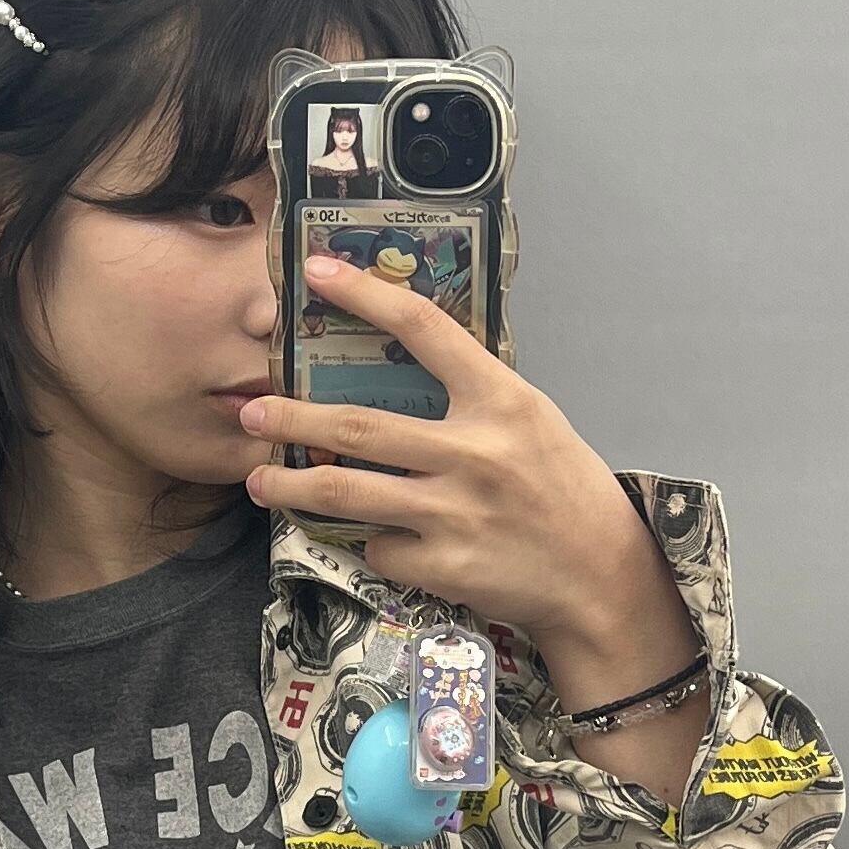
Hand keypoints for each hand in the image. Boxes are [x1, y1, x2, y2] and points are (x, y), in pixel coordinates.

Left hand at [238, 252, 701, 705]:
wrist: (599, 575)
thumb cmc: (564, 490)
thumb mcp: (532, 423)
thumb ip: (473, 397)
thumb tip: (403, 368)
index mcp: (500, 401)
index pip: (423, 328)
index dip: (365, 295)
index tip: (316, 272)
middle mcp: (473, 452)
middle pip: (357, 425)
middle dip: (291, 417)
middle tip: (250, 411)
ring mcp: (453, 512)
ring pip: (346, 490)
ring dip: (291, 484)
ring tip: (259, 479)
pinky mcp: (442, 565)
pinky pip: (381, 546)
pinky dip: (375, 542)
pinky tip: (386, 540)